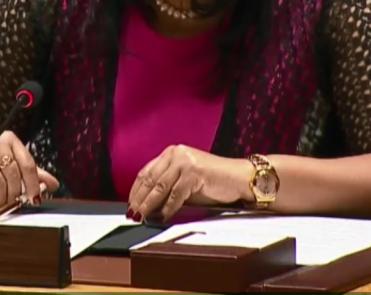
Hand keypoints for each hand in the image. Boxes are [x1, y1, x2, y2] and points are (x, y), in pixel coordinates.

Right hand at [0, 130, 58, 207]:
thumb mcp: (9, 156)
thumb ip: (32, 170)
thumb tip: (54, 184)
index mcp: (10, 140)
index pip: (28, 164)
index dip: (34, 184)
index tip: (35, 198)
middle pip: (14, 177)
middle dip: (15, 194)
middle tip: (14, 201)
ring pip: (0, 186)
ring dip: (2, 198)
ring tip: (0, 198)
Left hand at [127, 145, 250, 221]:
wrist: (239, 178)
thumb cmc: (213, 182)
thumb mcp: (185, 182)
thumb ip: (167, 188)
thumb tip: (147, 206)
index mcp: (171, 153)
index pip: (146, 172)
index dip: (135, 190)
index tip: (130, 204)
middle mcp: (176, 153)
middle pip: (150, 179)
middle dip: (139, 199)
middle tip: (133, 214)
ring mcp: (185, 161)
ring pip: (160, 187)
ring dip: (149, 205)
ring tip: (143, 217)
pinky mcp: (194, 172)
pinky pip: (176, 194)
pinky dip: (168, 208)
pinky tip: (164, 217)